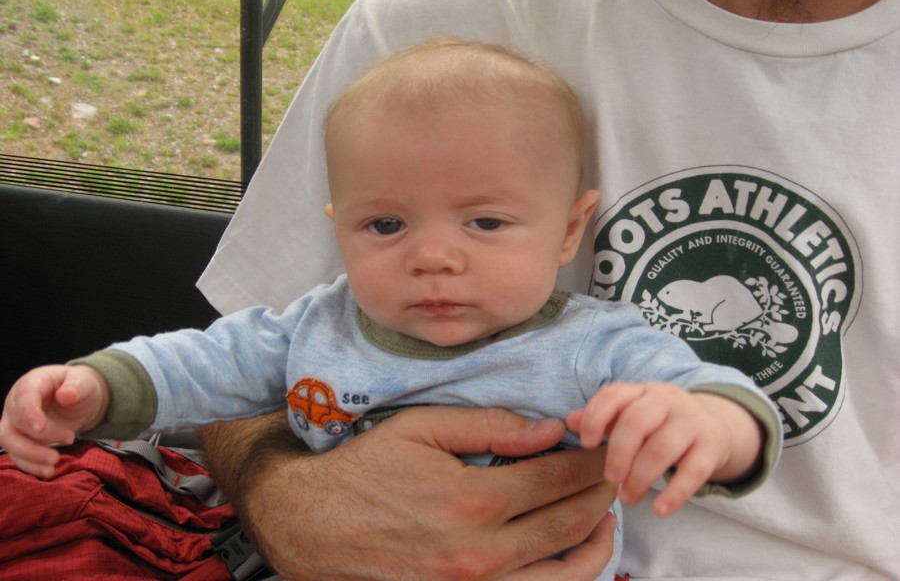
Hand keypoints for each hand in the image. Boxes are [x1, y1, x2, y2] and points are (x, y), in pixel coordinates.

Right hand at [0, 364, 109, 476]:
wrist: (80, 398)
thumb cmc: (79, 387)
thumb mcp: (84, 382)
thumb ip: (77, 386)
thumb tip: (66, 395)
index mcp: (32, 384)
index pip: (23, 399)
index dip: (28, 414)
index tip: (41, 428)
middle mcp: (17, 405)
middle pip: (11, 427)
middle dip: (33, 441)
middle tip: (67, 441)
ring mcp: (16, 424)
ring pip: (10, 444)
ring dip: (30, 457)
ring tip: (55, 462)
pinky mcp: (22, 440)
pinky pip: (18, 456)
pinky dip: (31, 465)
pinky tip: (49, 470)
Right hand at [200, 407, 617, 580]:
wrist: (312, 525)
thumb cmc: (365, 470)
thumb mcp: (421, 429)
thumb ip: (490, 426)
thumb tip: (549, 430)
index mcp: (473, 500)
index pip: (557, 479)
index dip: (589, 460)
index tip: (603, 446)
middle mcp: (482, 553)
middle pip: (570, 525)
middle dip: (600, 495)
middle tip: (612, 474)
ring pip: (565, 575)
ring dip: (596, 543)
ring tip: (604, 518)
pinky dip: (563, 576)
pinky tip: (569, 555)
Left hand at [567, 382, 761, 516]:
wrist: (714, 425)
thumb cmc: (660, 424)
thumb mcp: (632, 415)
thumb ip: (602, 419)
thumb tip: (569, 421)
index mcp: (641, 391)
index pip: (614, 395)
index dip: (596, 417)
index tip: (586, 444)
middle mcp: (667, 400)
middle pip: (637, 421)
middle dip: (618, 454)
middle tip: (609, 480)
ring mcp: (692, 421)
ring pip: (662, 448)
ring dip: (640, 477)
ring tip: (628, 498)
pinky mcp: (712, 446)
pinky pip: (694, 471)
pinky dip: (674, 493)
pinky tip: (658, 510)